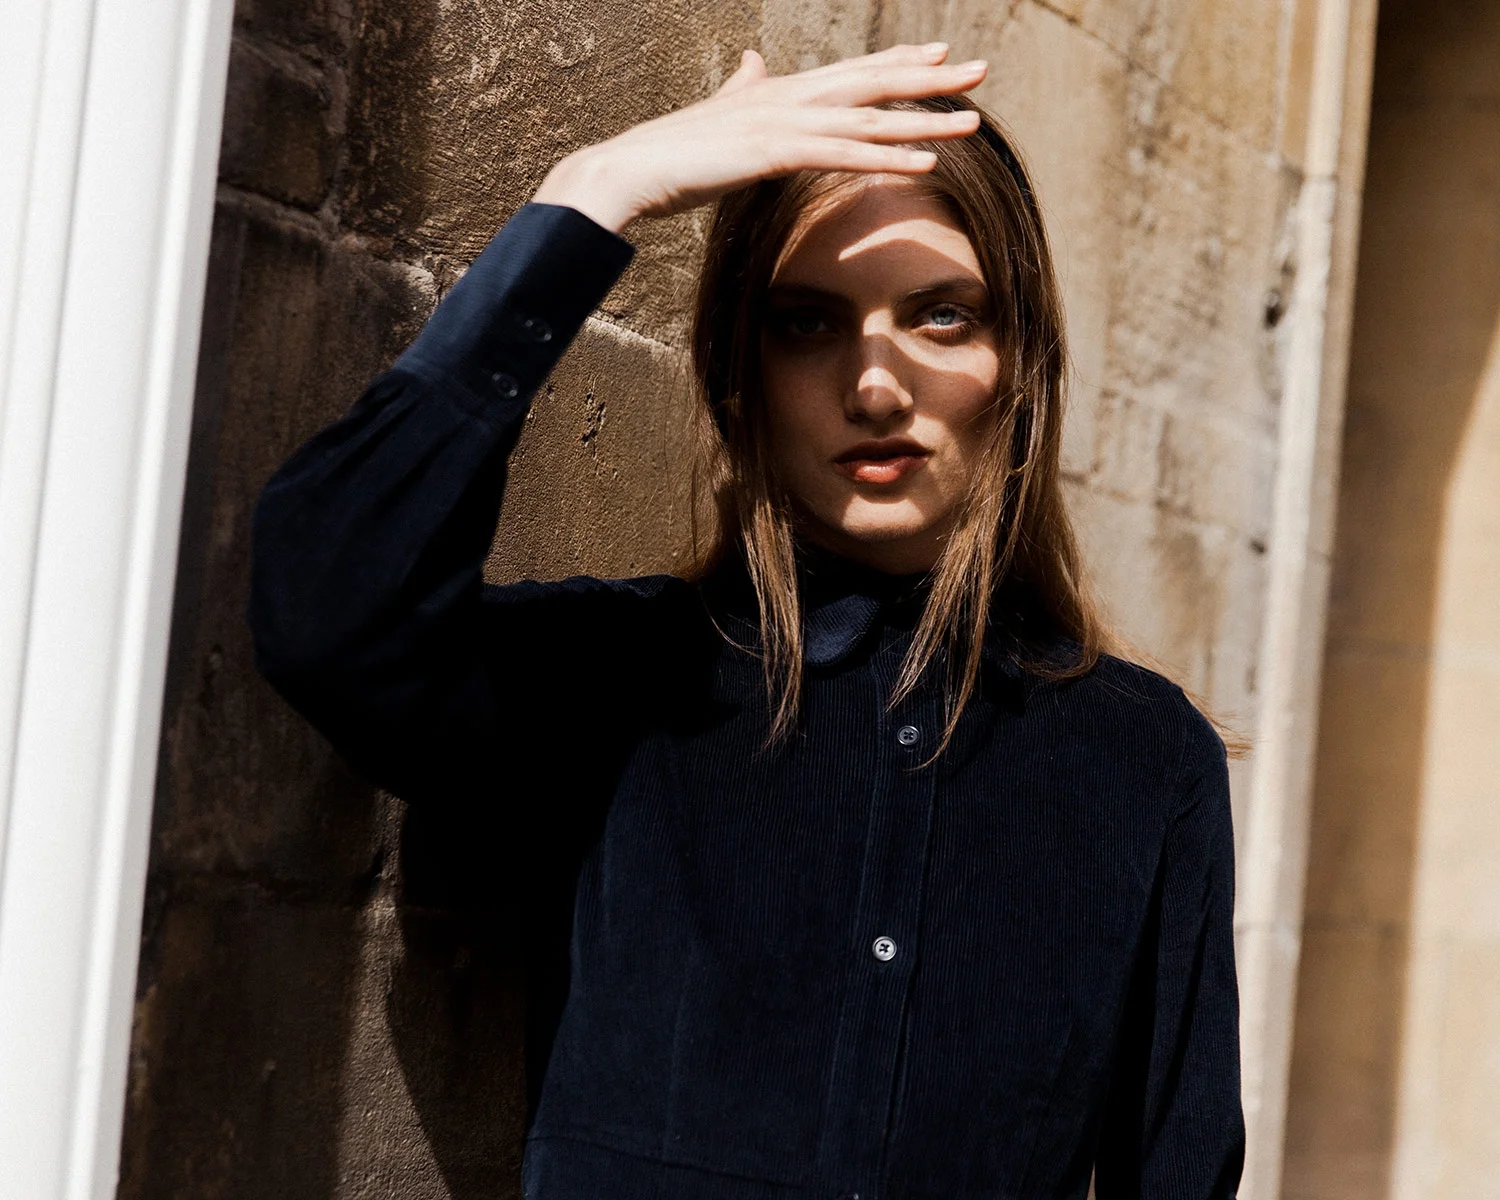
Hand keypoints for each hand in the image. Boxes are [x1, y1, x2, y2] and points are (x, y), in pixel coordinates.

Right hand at [531, 44, 986, 232]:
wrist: (626, 172)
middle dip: (928, 79)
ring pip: (866, 120)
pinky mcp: (771, 153)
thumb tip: (754, 62)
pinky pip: (842, 156)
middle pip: (870, 84)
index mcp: (777, 92)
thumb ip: (742, 88)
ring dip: (923, 121)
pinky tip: (925, 163)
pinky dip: (886, 158)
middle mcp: (785, 98)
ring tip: (971, 122)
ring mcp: (780, 123)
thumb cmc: (669, 155)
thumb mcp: (716, 116)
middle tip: (981, 71)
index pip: (849, 74)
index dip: (896, 64)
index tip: (941, 58)